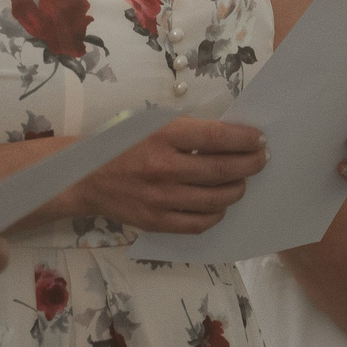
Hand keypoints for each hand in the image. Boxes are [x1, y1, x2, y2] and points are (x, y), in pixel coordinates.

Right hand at [71, 118, 266, 235]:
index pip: (217, 137)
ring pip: (217, 199)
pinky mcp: (157, 222)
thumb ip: (187, 131)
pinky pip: (201, 223)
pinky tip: (219, 202)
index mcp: (161, 135)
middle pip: (223, 170)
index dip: (245, 139)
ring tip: (240, 181)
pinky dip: (217, 212)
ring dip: (238, 189)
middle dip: (251, 164)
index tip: (259, 139)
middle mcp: (163, 167)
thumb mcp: (150, 124)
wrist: (84, 175)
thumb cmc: (121, 144)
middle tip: (261, 160)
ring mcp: (160, 199)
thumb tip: (230, 138)